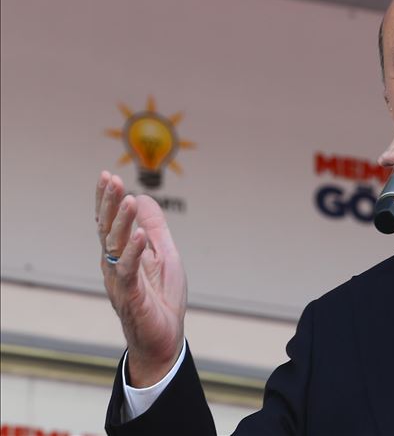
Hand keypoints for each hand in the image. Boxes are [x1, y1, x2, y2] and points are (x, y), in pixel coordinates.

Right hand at [95, 171, 186, 386]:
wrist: (164, 340)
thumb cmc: (161, 298)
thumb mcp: (164, 255)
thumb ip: (155, 228)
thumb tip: (144, 197)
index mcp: (121, 254)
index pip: (110, 222)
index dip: (107, 200)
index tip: (106, 176)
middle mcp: (115, 265)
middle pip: (108, 229)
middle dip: (109, 204)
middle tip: (111, 180)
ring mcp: (120, 281)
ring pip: (116, 246)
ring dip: (122, 222)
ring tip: (128, 199)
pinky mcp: (131, 297)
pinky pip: (129, 271)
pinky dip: (135, 252)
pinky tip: (141, 235)